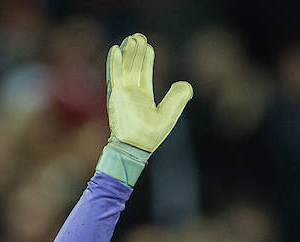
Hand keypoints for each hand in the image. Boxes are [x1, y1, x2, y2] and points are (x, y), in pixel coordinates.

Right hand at [106, 33, 191, 152]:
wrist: (136, 146)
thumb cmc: (151, 135)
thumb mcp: (170, 114)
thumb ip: (178, 98)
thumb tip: (185, 84)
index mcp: (144, 97)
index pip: (144, 73)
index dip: (146, 59)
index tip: (148, 46)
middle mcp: (132, 93)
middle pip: (134, 67)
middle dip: (137, 52)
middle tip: (138, 36)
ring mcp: (123, 93)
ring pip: (125, 68)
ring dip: (128, 53)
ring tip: (131, 38)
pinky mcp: (116, 95)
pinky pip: (115, 75)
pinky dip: (114, 63)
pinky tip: (115, 50)